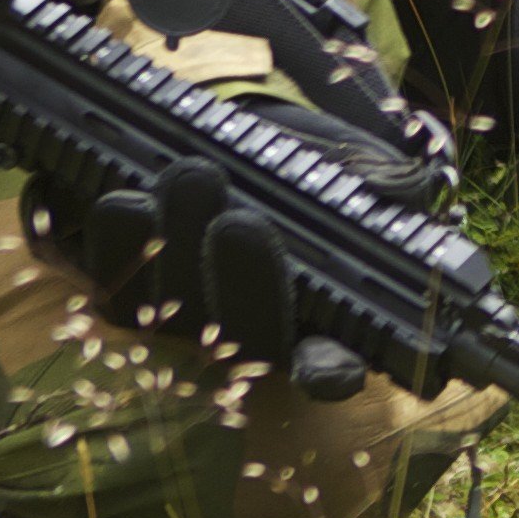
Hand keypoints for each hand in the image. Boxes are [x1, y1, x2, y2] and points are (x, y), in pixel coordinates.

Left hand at [38, 90, 435, 399]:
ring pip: (180, 311)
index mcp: (325, 323)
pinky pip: (118, 290)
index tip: (324, 368)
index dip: (327, 370)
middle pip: (248, 335)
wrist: (241, 146)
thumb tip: (400, 192)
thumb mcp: (360, 170)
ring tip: (190, 178)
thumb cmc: (317, 166)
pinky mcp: (132, 299)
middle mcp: (254, 340)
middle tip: (241, 222)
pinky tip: (124, 202)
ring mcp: (190, 325)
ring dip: (180, 249)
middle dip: (244, 279)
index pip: (332, 365)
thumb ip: (385, 185)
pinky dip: (118, 247)